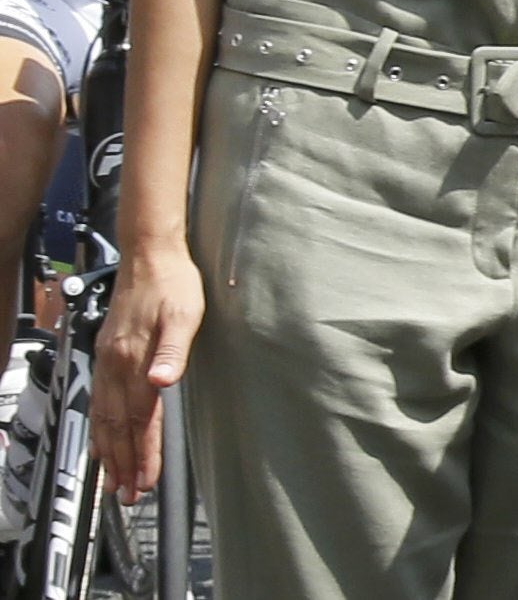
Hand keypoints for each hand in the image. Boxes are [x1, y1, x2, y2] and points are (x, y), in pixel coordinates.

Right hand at [94, 239, 202, 501]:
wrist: (149, 255)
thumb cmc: (174, 284)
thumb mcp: (184, 314)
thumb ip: (174, 351)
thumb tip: (160, 383)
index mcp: (135, 360)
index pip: (140, 418)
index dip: (144, 452)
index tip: (145, 481)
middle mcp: (115, 366)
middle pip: (118, 427)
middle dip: (124, 464)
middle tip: (128, 496)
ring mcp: (107, 362)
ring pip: (104, 418)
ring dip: (110, 452)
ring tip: (114, 482)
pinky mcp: (107, 355)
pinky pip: (99, 402)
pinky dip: (100, 429)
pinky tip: (102, 441)